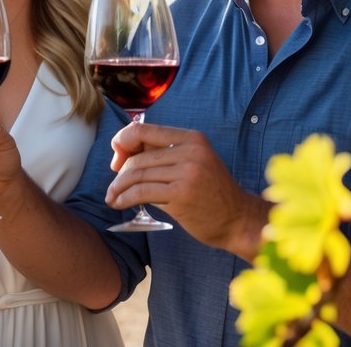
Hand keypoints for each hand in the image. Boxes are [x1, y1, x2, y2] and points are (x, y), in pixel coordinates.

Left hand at [106, 120, 268, 259]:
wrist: (238, 220)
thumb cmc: (211, 193)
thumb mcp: (194, 162)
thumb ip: (164, 153)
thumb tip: (123, 150)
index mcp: (192, 138)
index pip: (144, 130)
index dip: (123, 141)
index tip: (117, 159)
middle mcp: (190, 150)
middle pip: (138, 155)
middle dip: (120, 171)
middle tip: (114, 186)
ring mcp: (187, 172)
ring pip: (137, 174)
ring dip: (118, 187)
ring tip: (112, 197)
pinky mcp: (181, 195)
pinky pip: (141, 192)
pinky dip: (124, 198)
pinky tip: (119, 204)